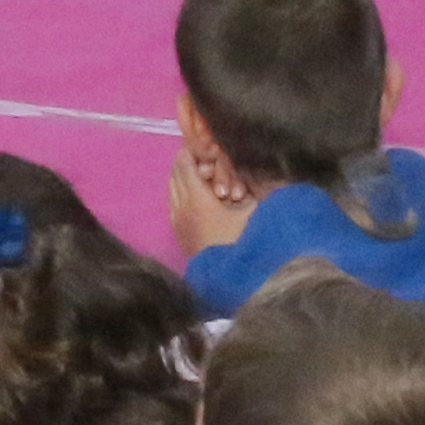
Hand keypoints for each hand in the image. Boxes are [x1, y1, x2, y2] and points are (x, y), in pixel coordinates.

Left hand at [167, 123, 255, 256]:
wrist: (228, 278)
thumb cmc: (243, 241)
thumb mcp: (251, 210)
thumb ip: (247, 184)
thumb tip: (245, 166)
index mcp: (197, 197)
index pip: (185, 164)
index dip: (194, 151)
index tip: (206, 146)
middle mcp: (180, 205)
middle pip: (175, 173)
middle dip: (189, 162)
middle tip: (206, 160)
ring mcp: (176, 219)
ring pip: (172, 187)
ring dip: (184, 178)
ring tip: (203, 177)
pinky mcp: (177, 231)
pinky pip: (173, 202)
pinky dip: (182, 193)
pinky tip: (198, 197)